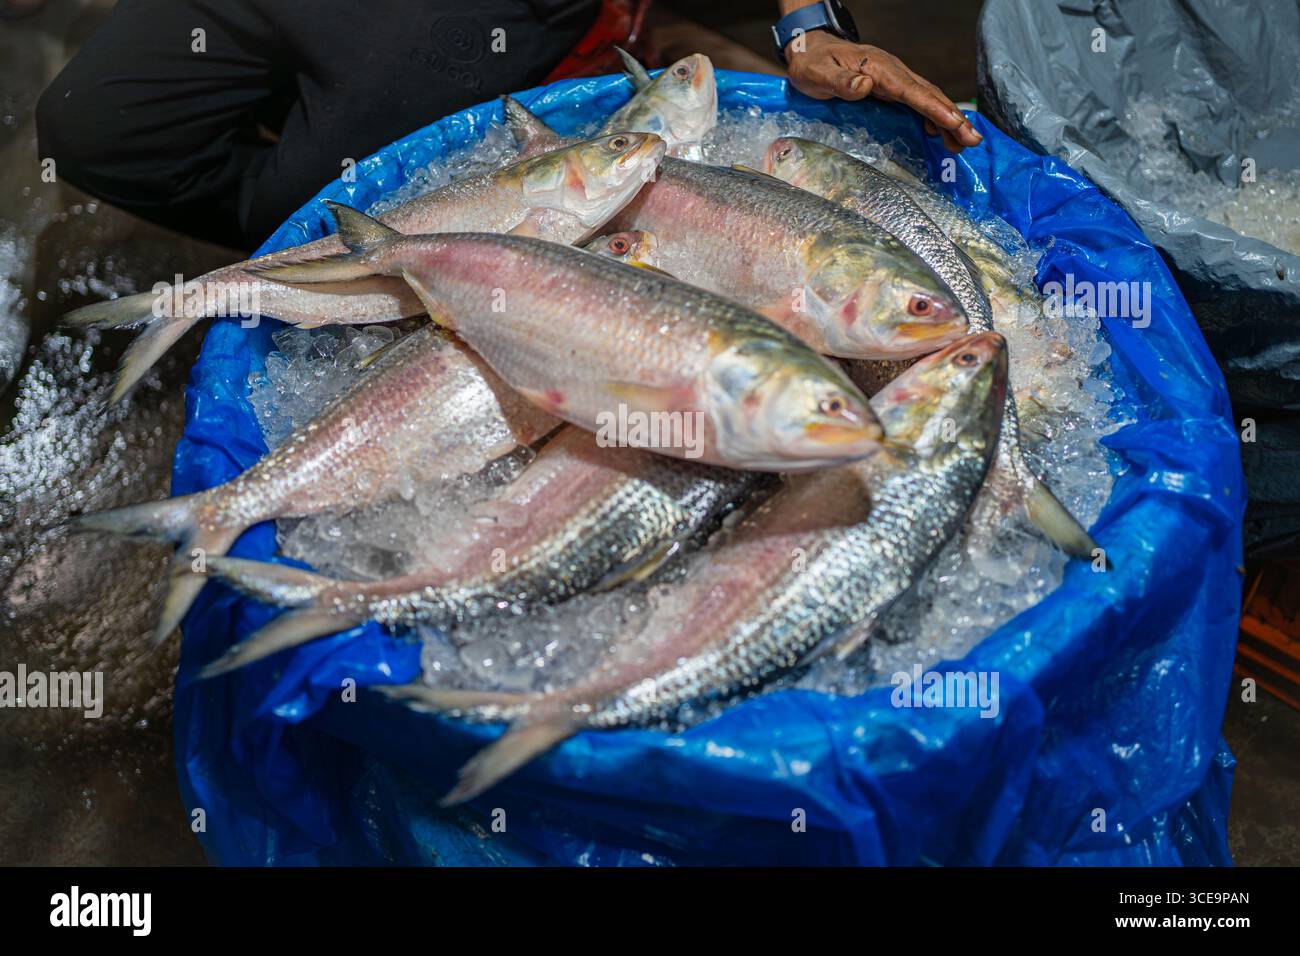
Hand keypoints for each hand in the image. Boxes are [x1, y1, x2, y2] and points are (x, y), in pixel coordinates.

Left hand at [785, 30, 981, 151]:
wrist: (810, 50)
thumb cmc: (812, 64)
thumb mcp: (818, 73)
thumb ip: (841, 81)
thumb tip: (865, 85)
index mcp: (879, 69)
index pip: (912, 91)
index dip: (934, 108)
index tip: (954, 122)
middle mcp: (893, 72)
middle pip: (929, 95)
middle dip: (953, 118)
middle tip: (973, 140)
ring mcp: (894, 79)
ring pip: (928, 99)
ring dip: (948, 121)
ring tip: (965, 143)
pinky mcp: (890, 88)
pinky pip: (918, 102)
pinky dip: (933, 117)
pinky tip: (940, 134)